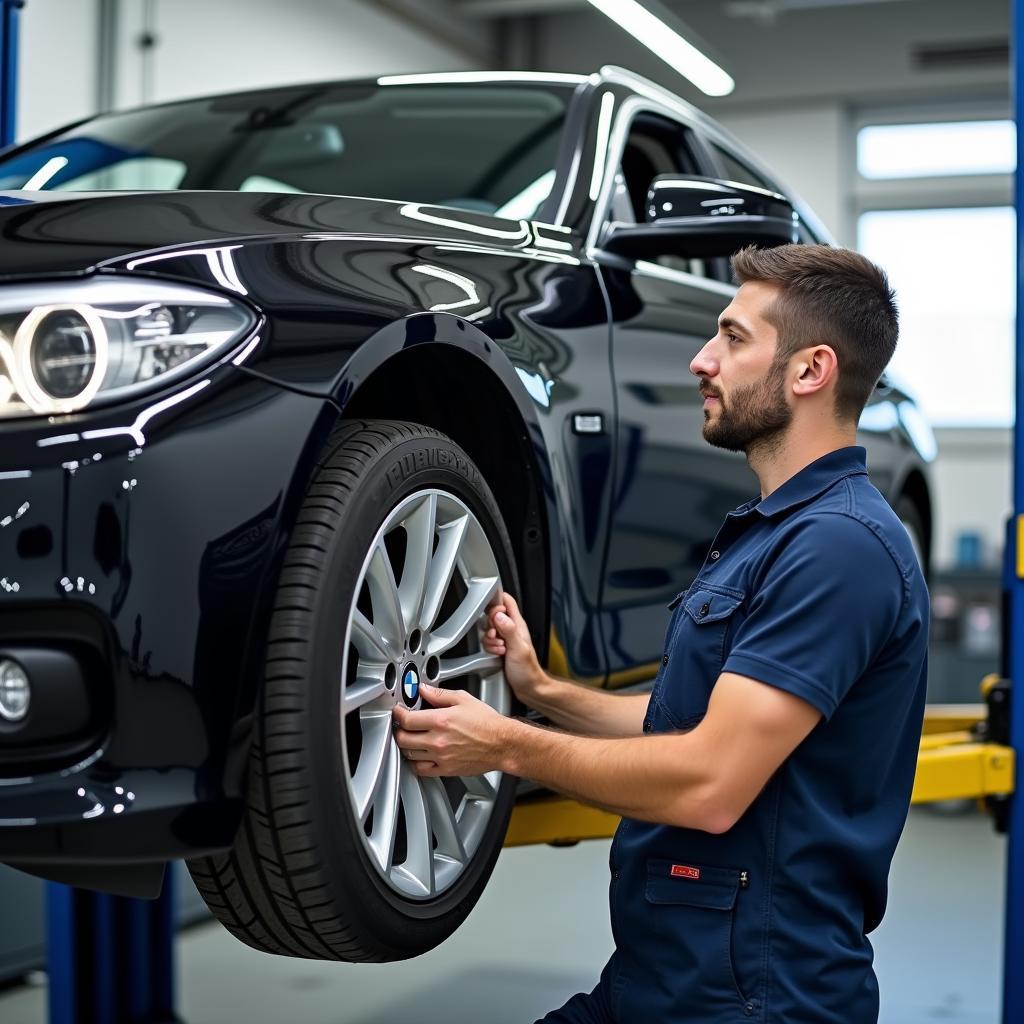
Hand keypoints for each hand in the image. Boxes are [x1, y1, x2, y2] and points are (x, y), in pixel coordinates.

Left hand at [392, 683, 515, 777]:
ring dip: (407, 746)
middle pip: (404, 739)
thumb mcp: (463, 699)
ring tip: (411, 739)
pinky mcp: (446, 769)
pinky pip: (421, 770)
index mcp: (441, 720)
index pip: (407, 719)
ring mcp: (441, 756)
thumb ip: (439, 694)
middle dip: (399, 730)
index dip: (398, 714)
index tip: (398, 712)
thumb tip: (424, 690)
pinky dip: (415, 763)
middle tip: (402, 726)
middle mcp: (438, 740)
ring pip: (410, 755)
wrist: (502, 744)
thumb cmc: (487, 723)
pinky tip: (419, 756)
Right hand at [483, 592, 543, 703]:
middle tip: (496, 636)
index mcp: (518, 625)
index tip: (492, 614)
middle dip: (490, 626)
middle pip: (493, 615)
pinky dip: (489, 648)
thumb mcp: (518, 648)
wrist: (530, 688)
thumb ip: (509, 630)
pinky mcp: (500, 648)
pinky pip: (488, 642)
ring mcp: (506, 639)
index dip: (496, 603)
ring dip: (490, 640)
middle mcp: (511, 629)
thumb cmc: (528, 671)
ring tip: (500, 648)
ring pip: (489, 630)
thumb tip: (498, 616)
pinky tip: (497, 655)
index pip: (506, 601)